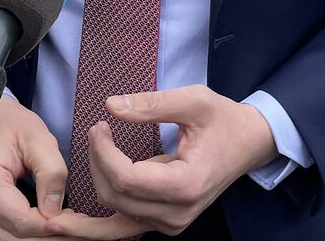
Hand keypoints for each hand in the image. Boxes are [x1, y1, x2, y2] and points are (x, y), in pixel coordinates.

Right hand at [0, 94, 68, 240]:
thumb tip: (54, 210)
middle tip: (78, 228)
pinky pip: (3, 235)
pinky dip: (26, 236)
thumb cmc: (12, 126)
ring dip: (38, 238)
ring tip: (66, 226)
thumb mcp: (37, 138)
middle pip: (14, 238)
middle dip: (48, 236)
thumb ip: (50, 171)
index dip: (50, 225)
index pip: (20, 220)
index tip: (75, 220)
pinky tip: (48, 226)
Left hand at [43, 84, 277, 237]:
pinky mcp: (165, 222)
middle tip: (97, 129)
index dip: (103, 152)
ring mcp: (171, 223)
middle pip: (116, 196)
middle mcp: (178, 213)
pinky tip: (76, 210)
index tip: (99, 125)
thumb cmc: (223, 119)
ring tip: (93, 151)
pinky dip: (100, 216)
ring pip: (116, 212)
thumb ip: (152, 103)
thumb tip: (111, 105)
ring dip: (97, 183)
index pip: (127, 178)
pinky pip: (124, 222)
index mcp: (186, 184)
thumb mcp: (193, 100)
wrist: (248, 144)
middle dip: (97, 162)